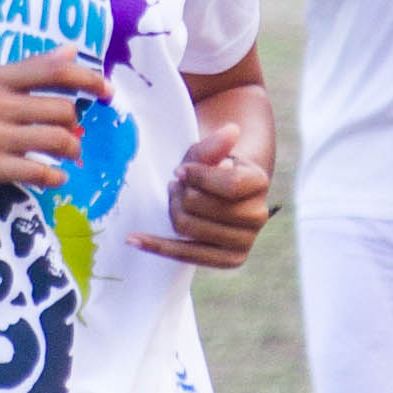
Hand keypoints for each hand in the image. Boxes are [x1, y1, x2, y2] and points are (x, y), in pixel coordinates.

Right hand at [0, 49, 100, 195]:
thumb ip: (28, 69)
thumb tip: (71, 50)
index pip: (54, 70)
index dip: (88, 78)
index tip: (107, 91)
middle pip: (62, 110)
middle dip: (74, 125)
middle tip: (71, 133)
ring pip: (56, 140)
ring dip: (72, 150)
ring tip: (69, 154)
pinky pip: (38, 171)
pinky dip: (54, 176)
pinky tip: (55, 176)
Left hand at [130, 123, 271, 268]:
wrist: (223, 192)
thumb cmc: (213, 167)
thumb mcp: (209, 152)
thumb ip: (214, 144)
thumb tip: (231, 131)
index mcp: (259, 183)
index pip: (229, 184)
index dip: (198, 176)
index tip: (179, 171)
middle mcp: (258, 216)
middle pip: (200, 206)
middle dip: (181, 192)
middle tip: (177, 185)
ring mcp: (245, 242)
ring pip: (188, 227)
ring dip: (172, 208)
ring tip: (175, 198)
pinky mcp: (227, 261)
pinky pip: (184, 255)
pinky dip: (157, 246)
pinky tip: (133, 239)